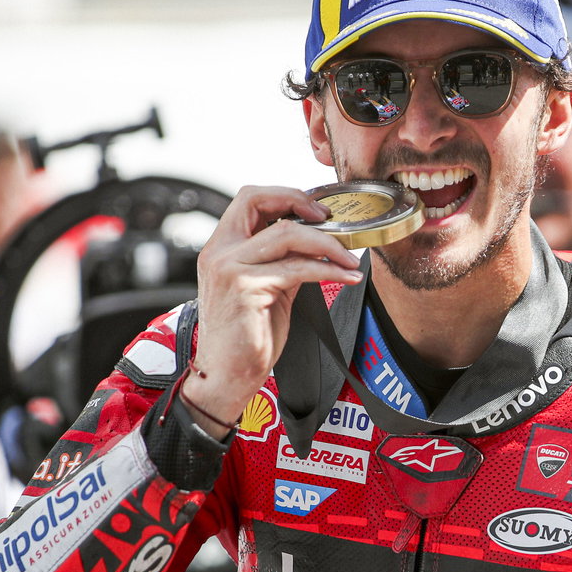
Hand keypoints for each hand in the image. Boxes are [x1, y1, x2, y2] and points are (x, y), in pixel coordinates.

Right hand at [183, 186, 361, 435]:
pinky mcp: (246, 287)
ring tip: (351, 259)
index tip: (317, 212)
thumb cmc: (245, 338)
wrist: (227, 376)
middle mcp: (220, 252)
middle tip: (332, 222)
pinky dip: (329, 270)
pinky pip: (298, 268)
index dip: (285, 196)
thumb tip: (317, 244)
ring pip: (287, 234)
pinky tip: (347, 278)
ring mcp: (230, 267)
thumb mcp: (265, 288)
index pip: (249, 199)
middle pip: (258, 199)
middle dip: (301, 203)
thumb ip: (282, 261)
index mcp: (221, 247)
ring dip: (328, 244)